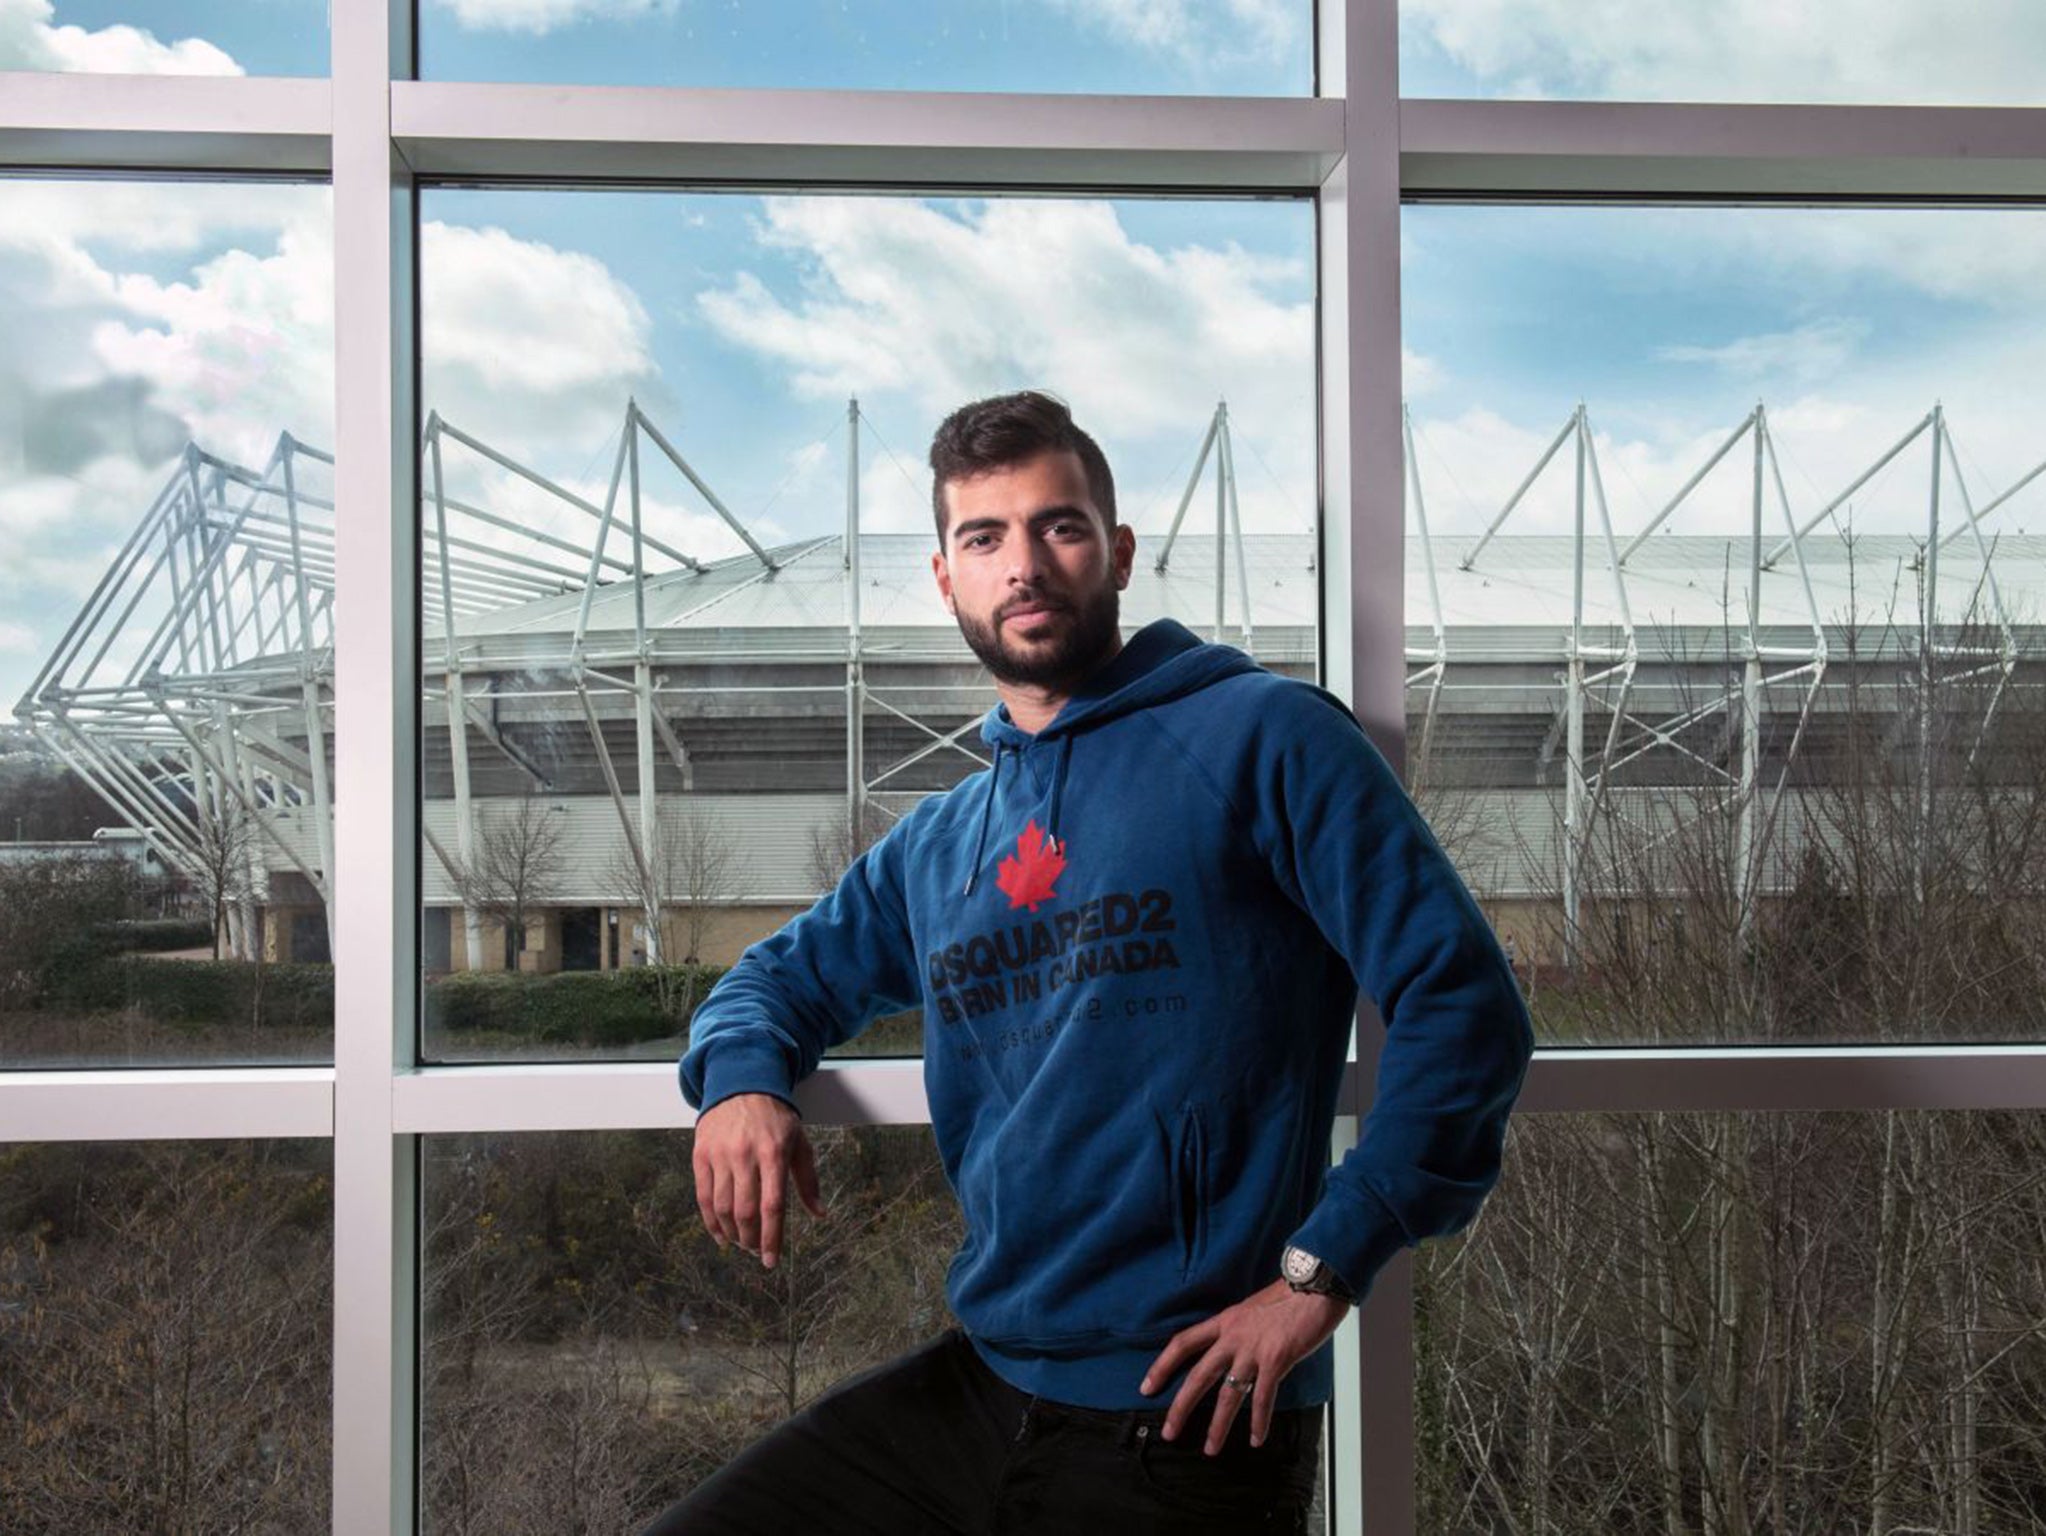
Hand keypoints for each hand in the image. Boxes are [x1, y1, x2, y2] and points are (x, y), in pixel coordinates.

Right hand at [691, 1093, 824, 1269]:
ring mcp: (720, 1155)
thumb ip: (808, 1180)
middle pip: (746, 1212)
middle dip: (751, 1239)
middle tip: (756, 1250)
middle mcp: (745, 1155)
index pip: (773, 1206)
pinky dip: (710, 1221)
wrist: (740, 1084)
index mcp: (774, 1153)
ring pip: (722, 1208)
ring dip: (732, 1233)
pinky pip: (703, 1196)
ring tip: (741, 1242)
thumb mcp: (799, 1142)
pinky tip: (720, 1233)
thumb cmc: (775, 1118)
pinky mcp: (701, 1154)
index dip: (772, 1238)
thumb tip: (819, 1214)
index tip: (771, 1260)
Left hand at [1140, 1279, 1349, 1453]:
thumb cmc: (1289, 1296)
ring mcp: (1253, 1349)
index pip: (1183, 1343)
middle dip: (1181, 1407)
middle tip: (1169, 1431)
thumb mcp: (1251, 1309)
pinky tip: (1256, 1439)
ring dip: (1218, 1425)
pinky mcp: (1276, 1360)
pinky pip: (1263, 1397)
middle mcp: (1233, 1336)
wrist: (1315, 1285)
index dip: (1162, 1366)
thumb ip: (1238, 1330)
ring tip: (1211, 1448)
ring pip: (1228, 1394)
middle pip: (1198, 1376)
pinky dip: (1259, 1421)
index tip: (1147, 1387)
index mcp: (1224, 1321)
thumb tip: (1232, 1351)